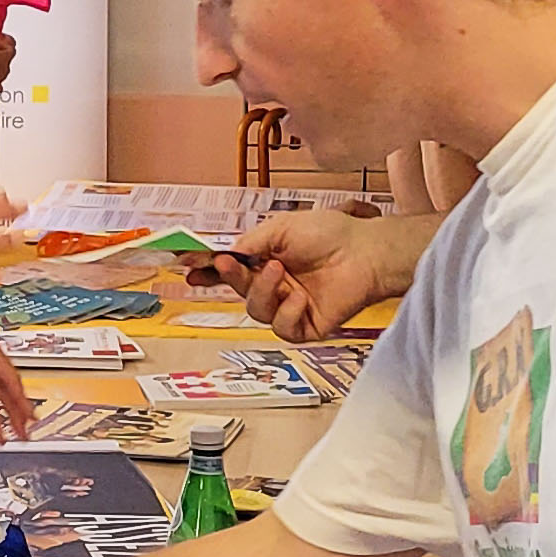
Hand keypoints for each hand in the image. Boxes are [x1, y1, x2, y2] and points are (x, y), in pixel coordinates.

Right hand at [179, 208, 416, 343]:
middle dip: (231, 278)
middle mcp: (278, 285)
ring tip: (280, 273)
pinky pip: (282, 328)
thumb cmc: (332, 234)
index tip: (188, 271)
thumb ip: (250, 242)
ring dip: (262, 292)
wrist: (366, 253)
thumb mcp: (281, 228)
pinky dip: (286, 312)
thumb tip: (223, 254)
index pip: (233, 271)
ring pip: (256, 312)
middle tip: (227, 264)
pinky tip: (299, 297)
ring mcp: (291, 307)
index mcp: (269, 261)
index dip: (210, 273)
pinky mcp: (306, 326)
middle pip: (240, 291)